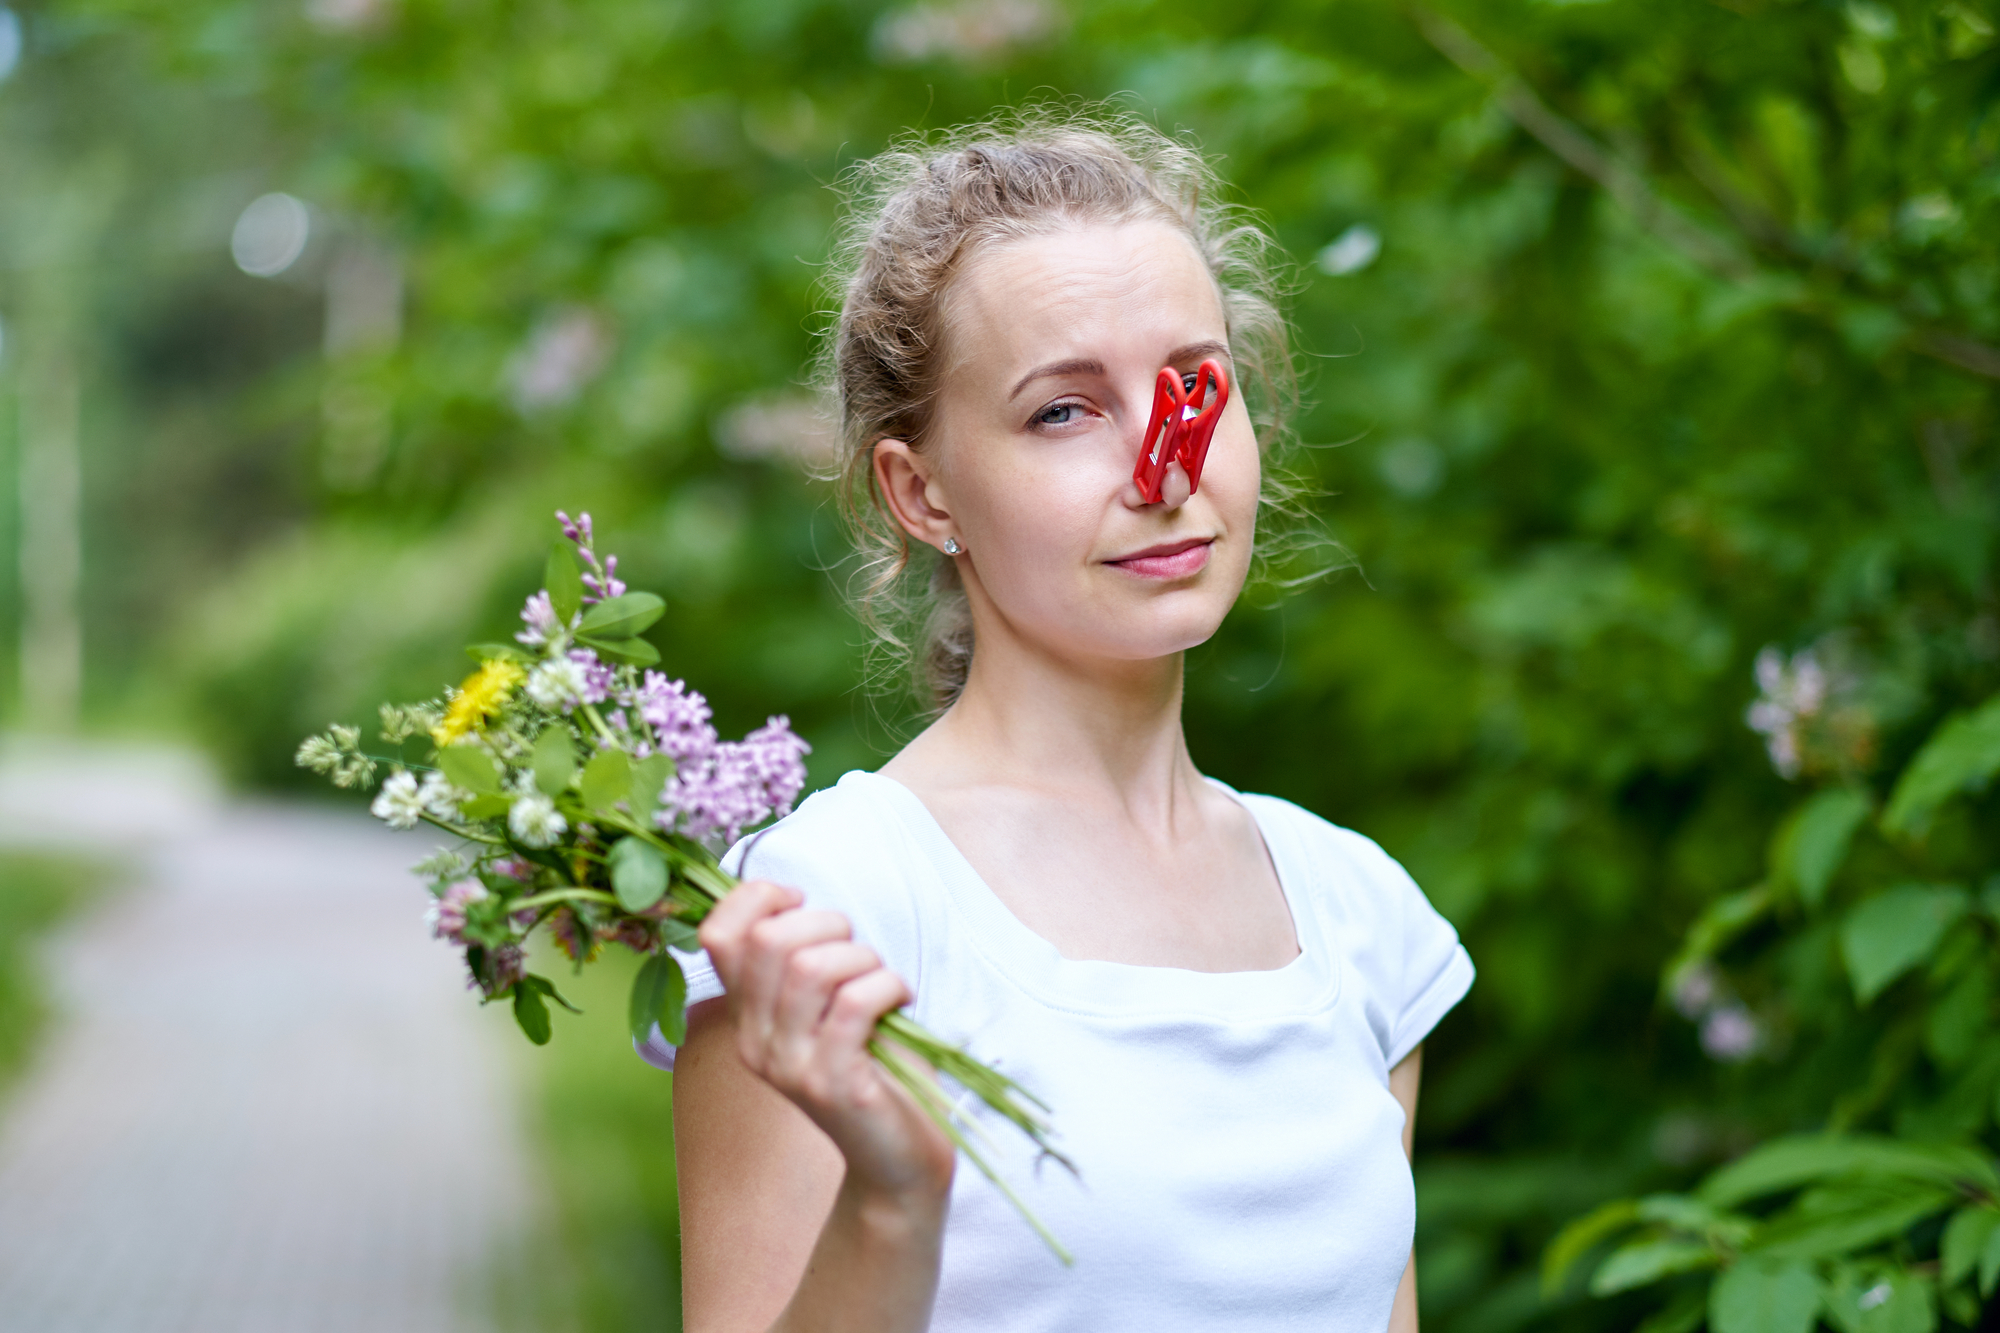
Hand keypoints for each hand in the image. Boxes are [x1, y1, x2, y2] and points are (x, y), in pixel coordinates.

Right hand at [698, 879, 956, 1206]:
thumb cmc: (873, 1069)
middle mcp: (756, 1042)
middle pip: (767, 941)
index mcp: (747, 1018)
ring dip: (862, 957)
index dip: (757, 897)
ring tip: (881, 979)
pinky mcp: (832, 1085)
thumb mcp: (825, 1008)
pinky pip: (853, 1003)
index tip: (801, 902)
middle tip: (857, 950)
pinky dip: (887, 985)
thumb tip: (793, 902)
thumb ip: (802, 962)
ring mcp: (790, 1066)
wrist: (897, 1160)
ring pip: (810, 967)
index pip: (718, 935)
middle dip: (825, 923)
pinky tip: (901, 998)